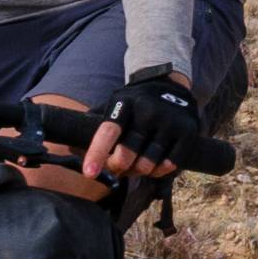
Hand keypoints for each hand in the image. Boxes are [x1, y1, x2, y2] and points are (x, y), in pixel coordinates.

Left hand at [82, 63, 203, 188]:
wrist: (170, 84)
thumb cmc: (135, 103)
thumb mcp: (115, 104)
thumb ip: (95, 124)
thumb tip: (70, 148)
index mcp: (125, 104)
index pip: (108, 133)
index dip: (97, 154)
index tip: (89, 174)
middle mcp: (147, 111)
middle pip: (126, 156)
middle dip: (118, 168)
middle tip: (119, 167)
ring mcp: (169, 122)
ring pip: (146, 165)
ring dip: (139, 171)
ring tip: (137, 164)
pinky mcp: (187, 132)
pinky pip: (168, 166)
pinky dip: (158, 171)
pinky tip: (156, 163)